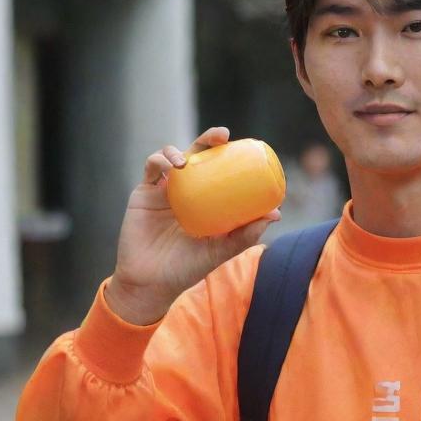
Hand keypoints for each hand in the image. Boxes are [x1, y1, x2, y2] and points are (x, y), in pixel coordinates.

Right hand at [105, 126, 280, 324]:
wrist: (151, 284)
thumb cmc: (187, 269)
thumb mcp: (221, 251)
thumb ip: (246, 234)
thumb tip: (276, 214)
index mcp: (205, 201)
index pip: (219, 171)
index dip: (230, 155)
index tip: (246, 148)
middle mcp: (186, 192)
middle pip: (198, 155)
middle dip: (209, 139)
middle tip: (223, 135)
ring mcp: (164, 190)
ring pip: (173, 156)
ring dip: (180, 150)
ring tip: (188, 161)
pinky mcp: (143, 193)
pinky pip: (151, 167)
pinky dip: (161, 160)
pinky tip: (173, 166)